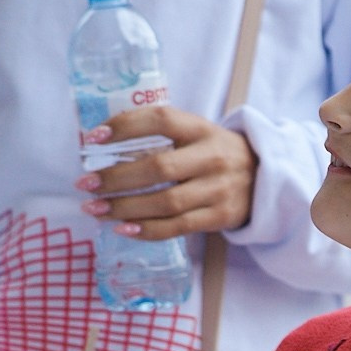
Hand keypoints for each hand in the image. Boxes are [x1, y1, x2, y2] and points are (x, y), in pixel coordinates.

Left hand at [76, 106, 256, 241]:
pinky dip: (147, 229)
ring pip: (165, 202)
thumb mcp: (197, 134)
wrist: (265, 178)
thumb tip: (102, 143)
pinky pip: (177, 227)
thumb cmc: (215, 153)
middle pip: (158, 167)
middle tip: (85, 183)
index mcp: (202, 129)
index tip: (93, 138)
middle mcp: (212, 157)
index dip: (125, 126)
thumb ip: (161, 135)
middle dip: (116, 177)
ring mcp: (218, 189)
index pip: (161, 120)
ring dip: (124, 207)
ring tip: (95, 209)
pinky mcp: (220, 217)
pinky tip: (122, 228)